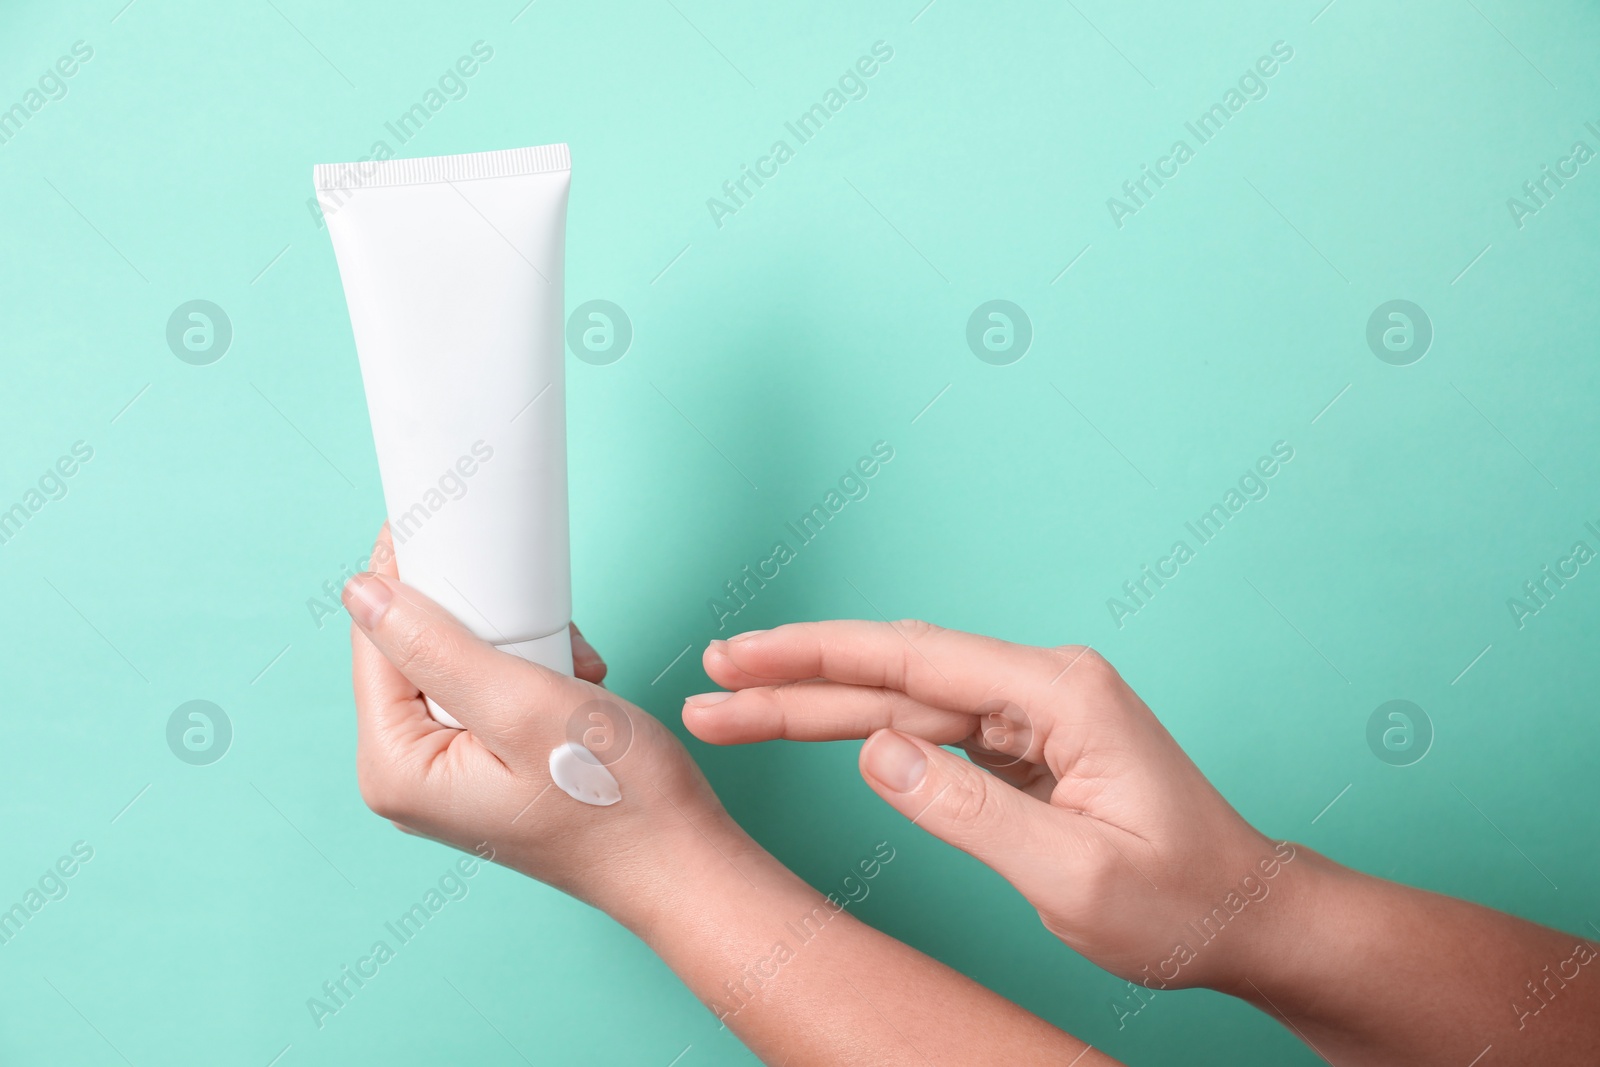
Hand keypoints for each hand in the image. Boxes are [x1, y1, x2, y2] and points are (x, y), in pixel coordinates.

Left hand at [345, 526, 729, 922]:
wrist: (680, 862)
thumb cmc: (616, 800)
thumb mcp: (524, 704)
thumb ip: (436, 646)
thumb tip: (360, 593)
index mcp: (395, 768)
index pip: (375, 642)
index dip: (404, 577)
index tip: (441, 525)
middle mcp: (407, 779)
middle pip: (414, 653)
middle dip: (479, 623)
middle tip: (542, 631)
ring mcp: (444, 779)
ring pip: (458, 667)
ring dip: (515, 649)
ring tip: (569, 673)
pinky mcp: (482, 772)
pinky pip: (487, 694)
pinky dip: (531, 676)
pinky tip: (574, 689)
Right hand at [683, 620, 1295, 990]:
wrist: (1245, 915)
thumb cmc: (1181, 901)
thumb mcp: (1075, 875)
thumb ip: (970, 811)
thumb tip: (878, 753)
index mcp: (1060, 694)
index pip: (911, 656)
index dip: (814, 656)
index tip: (739, 659)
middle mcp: (1044, 686)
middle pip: (894, 670)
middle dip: (795, 678)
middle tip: (710, 686)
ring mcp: (1036, 712)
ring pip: (904, 696)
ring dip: (819, 704)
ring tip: (736, 711)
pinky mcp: (1029, 743)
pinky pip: (932, 726)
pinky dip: (866, 729)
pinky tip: (817, 726)